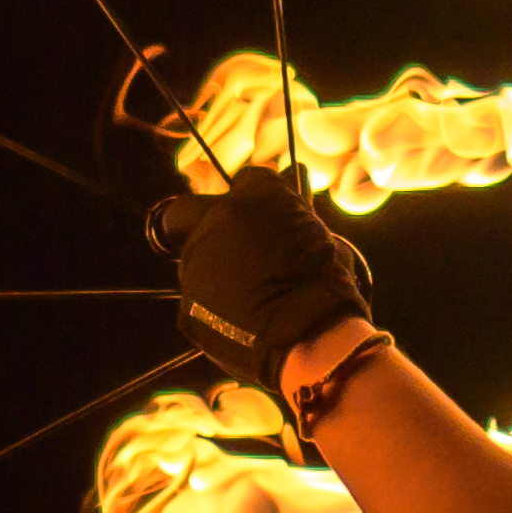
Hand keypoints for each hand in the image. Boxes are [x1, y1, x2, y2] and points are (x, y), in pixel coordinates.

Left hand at [147, 164, 372, 398]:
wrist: (306, 334)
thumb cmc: (325, 281)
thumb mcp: (323, 236)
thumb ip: (298, 215)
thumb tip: (297, 200)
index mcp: (255, 196)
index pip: (248, 178)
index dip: (257, 196)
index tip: (267, 212)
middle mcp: (216, 219)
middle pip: (189, 209)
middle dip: (203, 220)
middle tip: (231, 242)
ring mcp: (195, 261)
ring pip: (192, 255)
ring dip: (213, 265)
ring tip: (245, 291)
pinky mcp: (186, 301)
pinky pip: (197, 295)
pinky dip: (214, 302)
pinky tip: (240, 316)